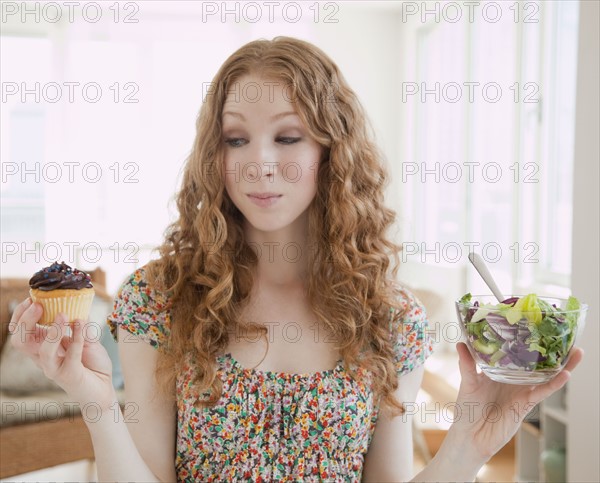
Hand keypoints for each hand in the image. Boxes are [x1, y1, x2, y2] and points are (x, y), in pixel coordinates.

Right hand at [9, 297, 116, 410]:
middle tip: (38, 305)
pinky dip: (78, 337)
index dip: (21, 315)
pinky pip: (71, 356)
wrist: (104, 390)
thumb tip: (79, 305)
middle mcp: (44, 359)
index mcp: (43, 348)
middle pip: (20, 342)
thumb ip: (81, 326)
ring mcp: (55, 369)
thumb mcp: (87, 340)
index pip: (20, 332)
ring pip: (42, 352)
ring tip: (63, 315)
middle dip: (25, 321)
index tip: (32, 298)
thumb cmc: (92, 366)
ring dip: (51, 331)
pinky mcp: (70, 376)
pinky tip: (83, 323)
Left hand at [449, 341, 583, 461]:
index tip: (534, 322)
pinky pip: (542, 392)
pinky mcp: (526, 404)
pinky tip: (565, 375)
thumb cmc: (468, 409)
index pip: (514, 351)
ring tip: (576, 352)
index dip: (524, 339)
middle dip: (550, 350)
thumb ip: (467, 364)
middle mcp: (512, 378)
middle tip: (564, 334)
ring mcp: (521, 390)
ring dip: (561, 365)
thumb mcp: (467, 382)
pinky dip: (554, 384)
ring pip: (545, 375)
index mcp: (498, 369)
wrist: (471, 436)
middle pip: (534, 361)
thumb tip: (461, 343)